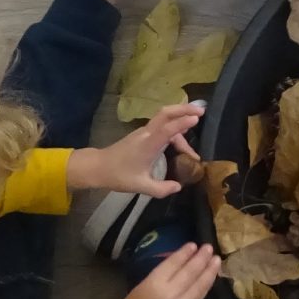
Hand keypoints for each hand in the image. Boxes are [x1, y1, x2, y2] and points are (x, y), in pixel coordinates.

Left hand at [70, 101, 201, 194]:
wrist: (98, 167)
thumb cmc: (118, 175)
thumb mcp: (140, 186)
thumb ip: (161, 188)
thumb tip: (179, 187)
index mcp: (147, 145)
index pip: (167, 130)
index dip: (182, 124)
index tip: (196, 119)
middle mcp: (146, 134)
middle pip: (165, 114)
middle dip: (183, 109)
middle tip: (201, 111)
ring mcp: (144, 132)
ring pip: (164, 118)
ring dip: (179, 117)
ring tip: (195, 123)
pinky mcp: (142, 134)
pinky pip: (161, 124)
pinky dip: (173, 124)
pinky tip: (181, 133)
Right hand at [94, 243, 220, 298]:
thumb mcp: (141, 286)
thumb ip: (160, 275)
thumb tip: (180, 261)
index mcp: (154, 284)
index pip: (174, 264)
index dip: (185, 253)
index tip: (194, 244)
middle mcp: (170, 294)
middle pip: (190, 273)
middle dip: (201, 259)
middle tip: (209, 247)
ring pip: (199, 286)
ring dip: (209, 272)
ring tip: (216, 260)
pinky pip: (199, 298)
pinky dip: (205, 287)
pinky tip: (210, 278)